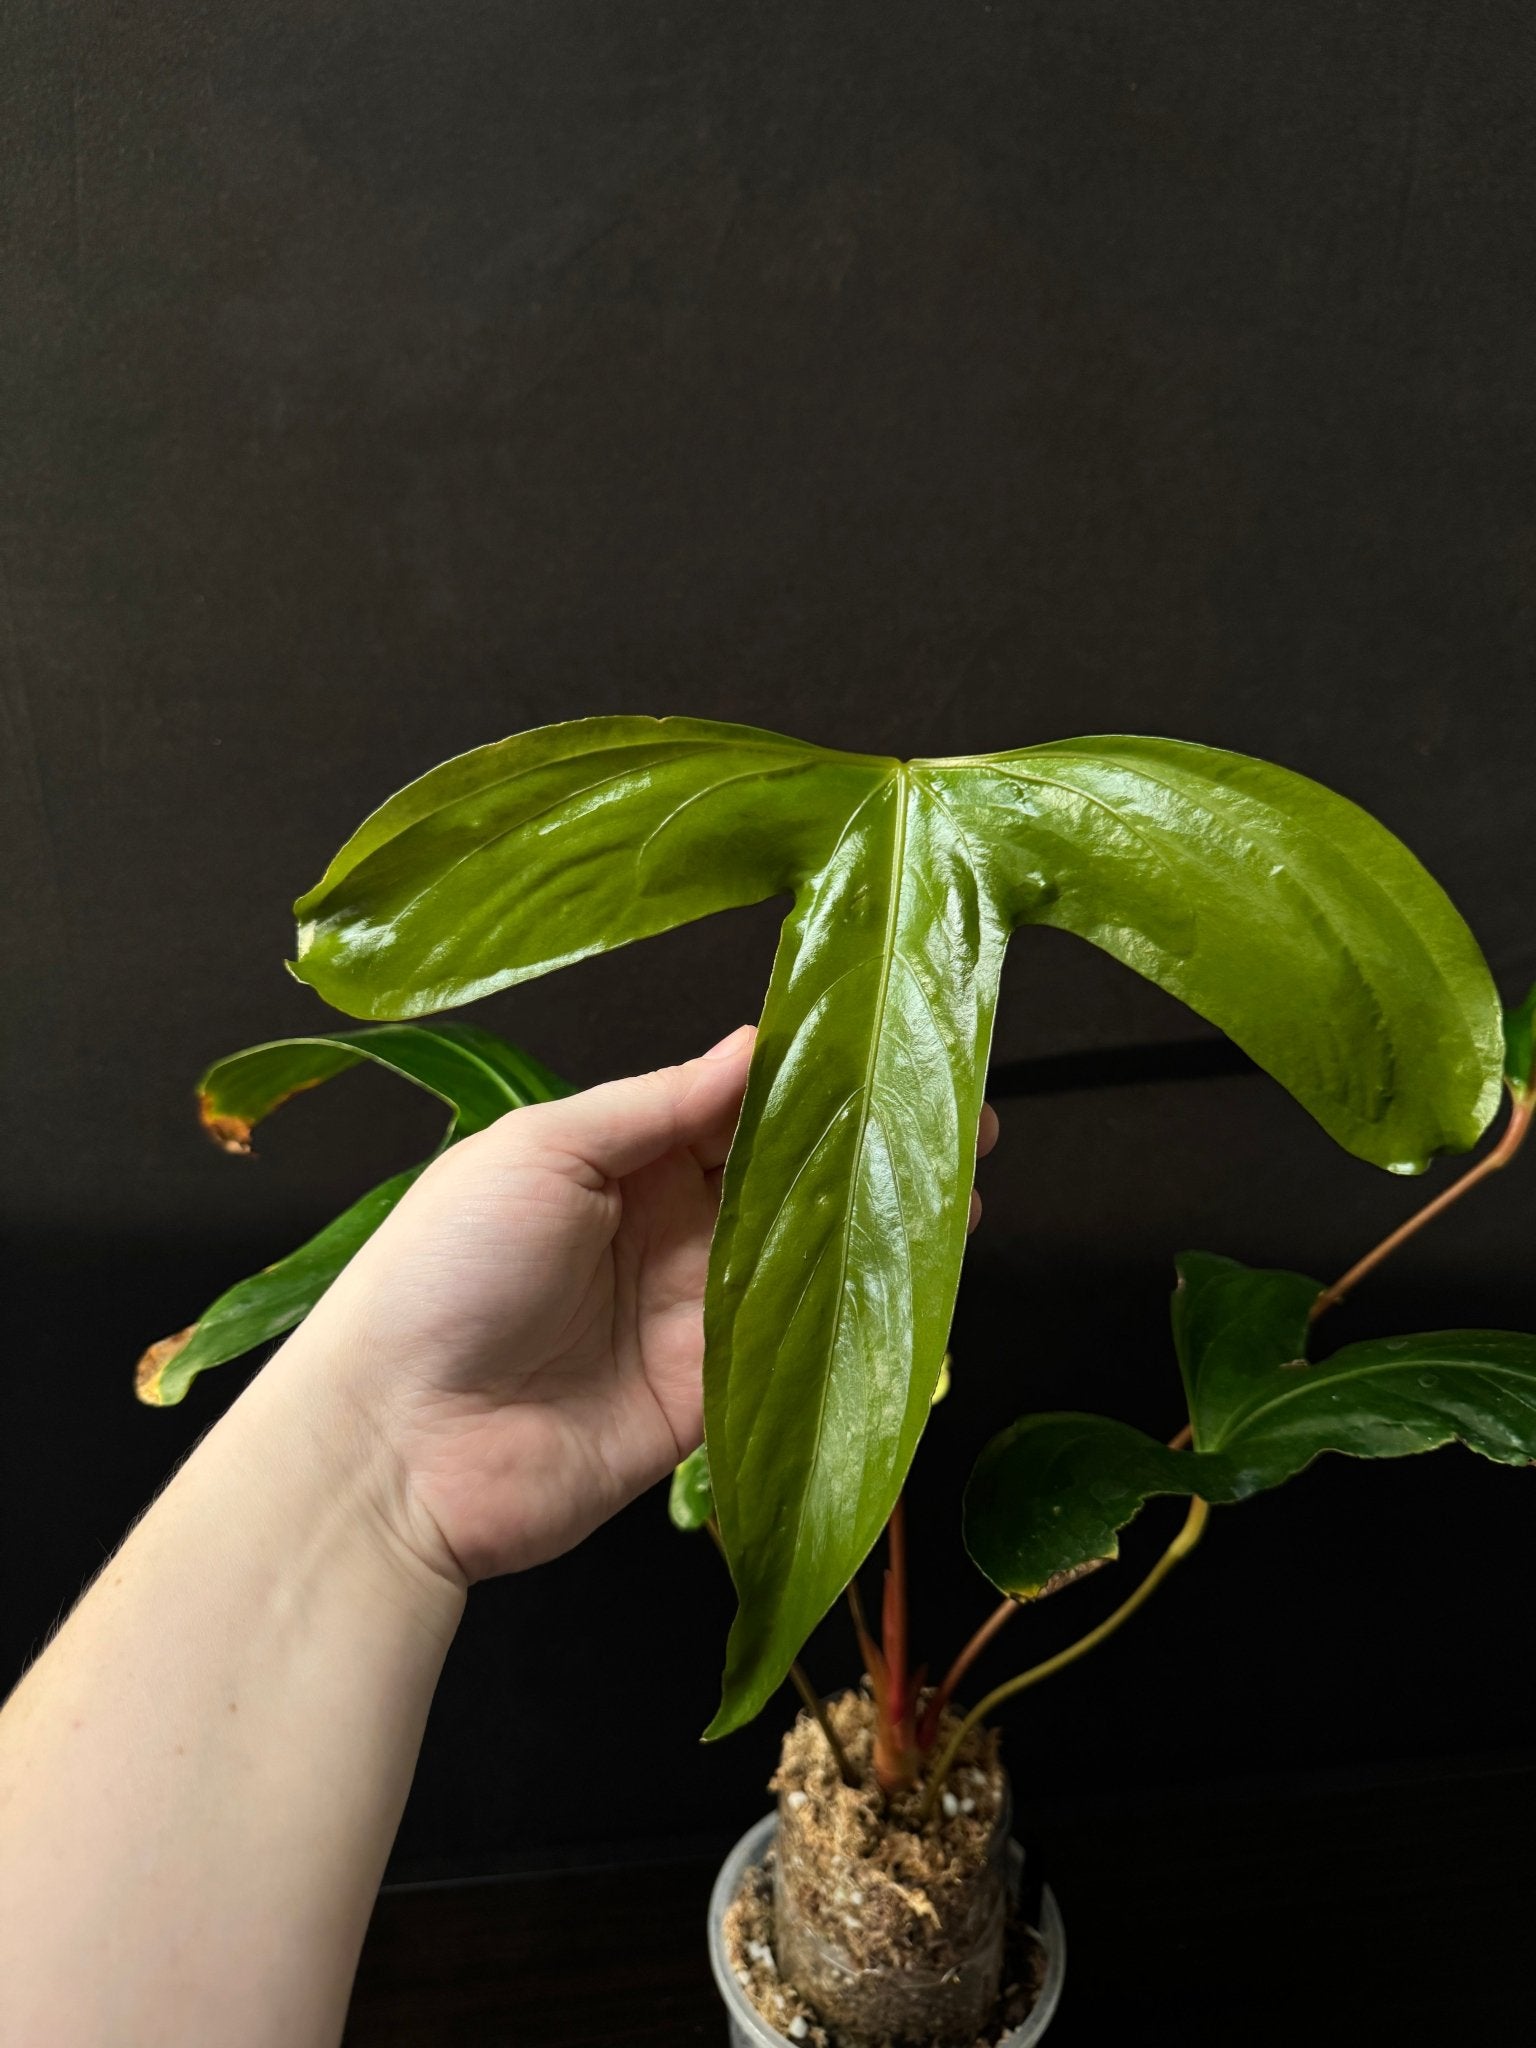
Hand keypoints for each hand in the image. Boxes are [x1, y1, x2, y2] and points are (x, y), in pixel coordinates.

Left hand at [281, 1027, 999, 1588]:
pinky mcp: (712, 1397)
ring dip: (883, 1225)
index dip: (813, 1075)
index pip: (736, 1102)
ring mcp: (692, 1314)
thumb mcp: (543, 1148)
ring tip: (967, 1188)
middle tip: (967, 1119)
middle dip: (870, 1148)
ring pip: (808, 1258)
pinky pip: (796, 1348)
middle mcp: (667, 1227)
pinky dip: (858, 1316)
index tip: (893, 1044)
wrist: (395, 1442)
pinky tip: (924, 1280)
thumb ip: (659, 1103)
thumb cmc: (447, 1266)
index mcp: (620, 1155)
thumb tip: (758, 1042)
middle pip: (787, 1178)